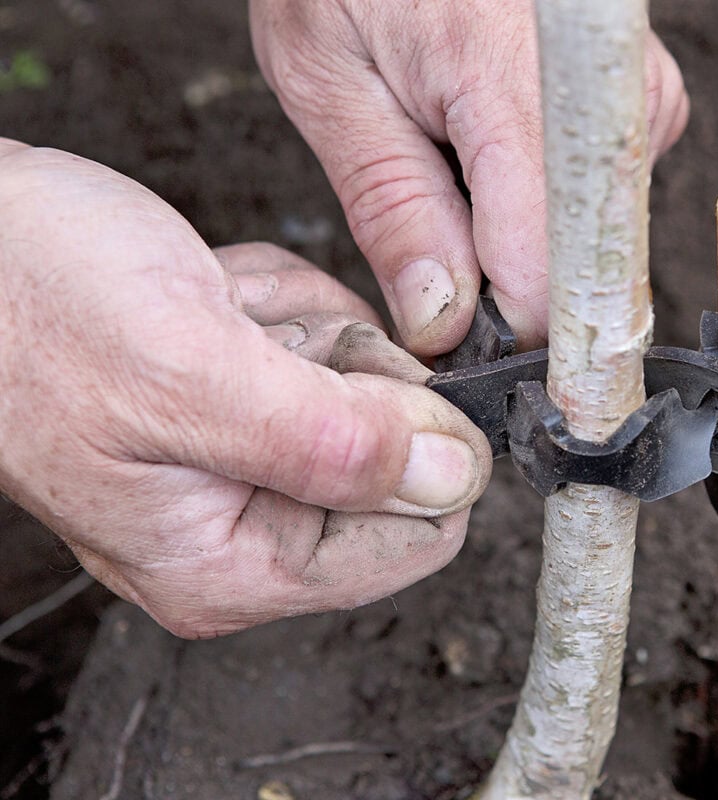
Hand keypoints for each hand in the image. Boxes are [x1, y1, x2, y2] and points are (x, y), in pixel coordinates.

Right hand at [0, 140, 491, 637]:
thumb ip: (336, 444)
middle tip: (253, 339)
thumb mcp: (195, 371)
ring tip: (214, 316)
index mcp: (231, 566)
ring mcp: (243, 465)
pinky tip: (210, 300)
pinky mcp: (242, 405)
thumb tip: (454, 478)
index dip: (421, 444)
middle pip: (398, 453)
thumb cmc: (30, 303)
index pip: (418, 536)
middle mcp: (243, 531)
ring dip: (300, 325)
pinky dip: (278, 303)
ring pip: (363, 384)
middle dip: (339, 368)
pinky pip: (321, 343)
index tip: (360, 378)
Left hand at [249, 0, 688, 351]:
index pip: (547, 276)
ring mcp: (641, 98)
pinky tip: (492, 142)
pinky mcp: (649, 103)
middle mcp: (608, 95)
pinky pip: (599, 201)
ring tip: (453, 151)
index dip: (503, 341)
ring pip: (587, 241)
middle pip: (573, 268)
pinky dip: (537, 199)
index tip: (460, 361)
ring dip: (513, 234)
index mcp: (517, 83)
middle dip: (498, 282)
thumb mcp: (331, 81)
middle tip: (427, 214)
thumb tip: (445, 326)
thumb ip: (393, 210)